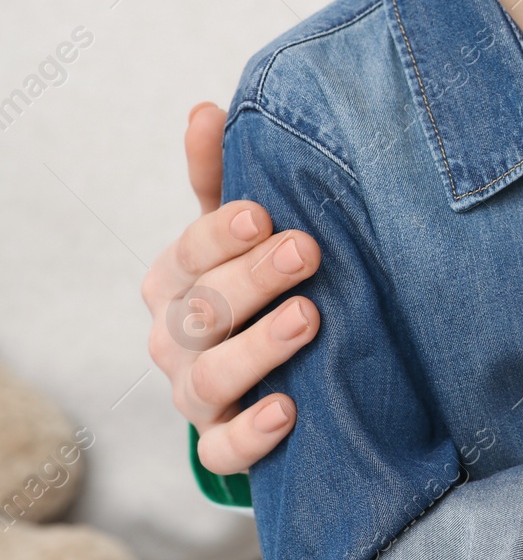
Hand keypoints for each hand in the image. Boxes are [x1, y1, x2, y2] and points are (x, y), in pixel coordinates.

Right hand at [141, 102, 323, 474]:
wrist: (276, 373)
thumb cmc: (258, 284)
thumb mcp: (245, 232)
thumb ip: (221, 175)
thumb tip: (206, 108)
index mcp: (176, 280)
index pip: (187, 253)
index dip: (220, 234)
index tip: (264, 213)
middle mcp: (175, 337)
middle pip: (202, 309)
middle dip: (253, 278)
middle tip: (307, 249)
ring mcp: (194, 395)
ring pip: (211, 377)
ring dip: (260, 348)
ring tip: (310, 318)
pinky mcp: (220, 443)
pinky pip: (223, 451)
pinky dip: (252, 433)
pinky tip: (289, 411)